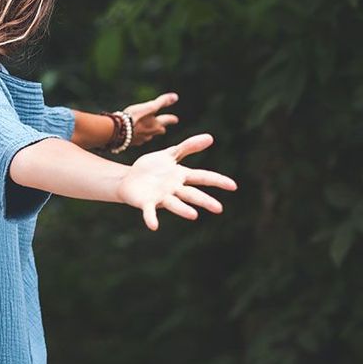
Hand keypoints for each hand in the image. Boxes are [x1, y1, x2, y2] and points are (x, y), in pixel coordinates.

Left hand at [116, 133, 236, 230]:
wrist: (129, 178)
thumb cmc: (152, 168)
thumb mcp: (170, 154)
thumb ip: (188, 147)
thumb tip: (210, 137)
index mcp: (181, 176)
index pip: (202, 177)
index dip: (218, 181)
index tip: (233, 186)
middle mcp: (174, 189)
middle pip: (191, 194)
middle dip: (204, 201)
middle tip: (219, 208)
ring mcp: (161, 197)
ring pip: (174, 204)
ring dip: (183, 210)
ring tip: (194, 215)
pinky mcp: (146, 203)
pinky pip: (149, 212)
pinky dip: (151, 218)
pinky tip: (154, 226)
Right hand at [122, 92, 179, 145]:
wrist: (117, 130)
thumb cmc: (134, 117)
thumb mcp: (149, 107)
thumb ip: (162, 102)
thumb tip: (175, 96)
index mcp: (156, 125)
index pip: (167, 121)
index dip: (171, 119)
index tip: (175, 119)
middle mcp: (150, 134)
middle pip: (159, 130)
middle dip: (160, 128)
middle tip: (161, 126)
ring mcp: (141, 140)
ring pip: (148, 136)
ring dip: (148, 132)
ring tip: (146, 129)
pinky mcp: (131, 143)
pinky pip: (137, 139)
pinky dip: (137, 135)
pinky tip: (132, 134)